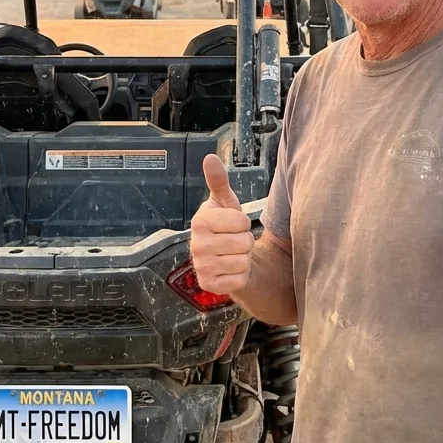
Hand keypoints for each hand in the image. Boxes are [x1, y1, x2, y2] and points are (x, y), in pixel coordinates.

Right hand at [190, 155, 253, 295]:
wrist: (227, 258)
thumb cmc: (227, 228)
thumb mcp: (226, 203)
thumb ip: (219, 181)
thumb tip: (210, 157)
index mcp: (200, 221)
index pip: (240, 221)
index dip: (244, 223)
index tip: (234, 224)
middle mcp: (196, 245)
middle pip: (243, 242)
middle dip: (246, 241)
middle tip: (235, 241)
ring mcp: (201, 267)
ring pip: (243, 261)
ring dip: (245, 258)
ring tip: (234, 254)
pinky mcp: (209, 285)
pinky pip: (239, 279)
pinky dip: (241, 275)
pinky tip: (232, 270)